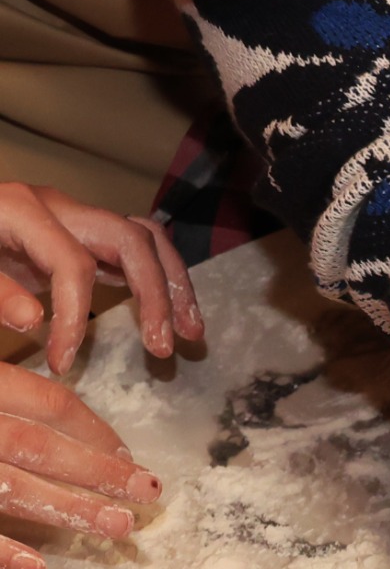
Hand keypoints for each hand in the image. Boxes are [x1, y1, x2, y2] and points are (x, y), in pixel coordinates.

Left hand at [0, 182, 202, 370]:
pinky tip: (172, 318)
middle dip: (155, 295)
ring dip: (174, 287)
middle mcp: (59, 206)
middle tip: (164, 349)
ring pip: (148, 240)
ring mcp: (76, 218)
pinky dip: (162, 282)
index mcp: (20, 210)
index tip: (62, 363)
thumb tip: (36, 321)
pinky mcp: (84, 235)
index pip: (71, 264)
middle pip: (131, 240)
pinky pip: (138, 251)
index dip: (73, 317)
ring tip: (190, 334)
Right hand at [0, 361, 164, 568]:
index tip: (129, 456)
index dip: (94, 431)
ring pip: (11, 486)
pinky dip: (1, 551)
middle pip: (38, 445)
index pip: (48, 404)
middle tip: (151, 491)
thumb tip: (36, 328)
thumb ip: (6, 360)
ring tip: (120, 527)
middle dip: (98, 470)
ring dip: (68, 508)